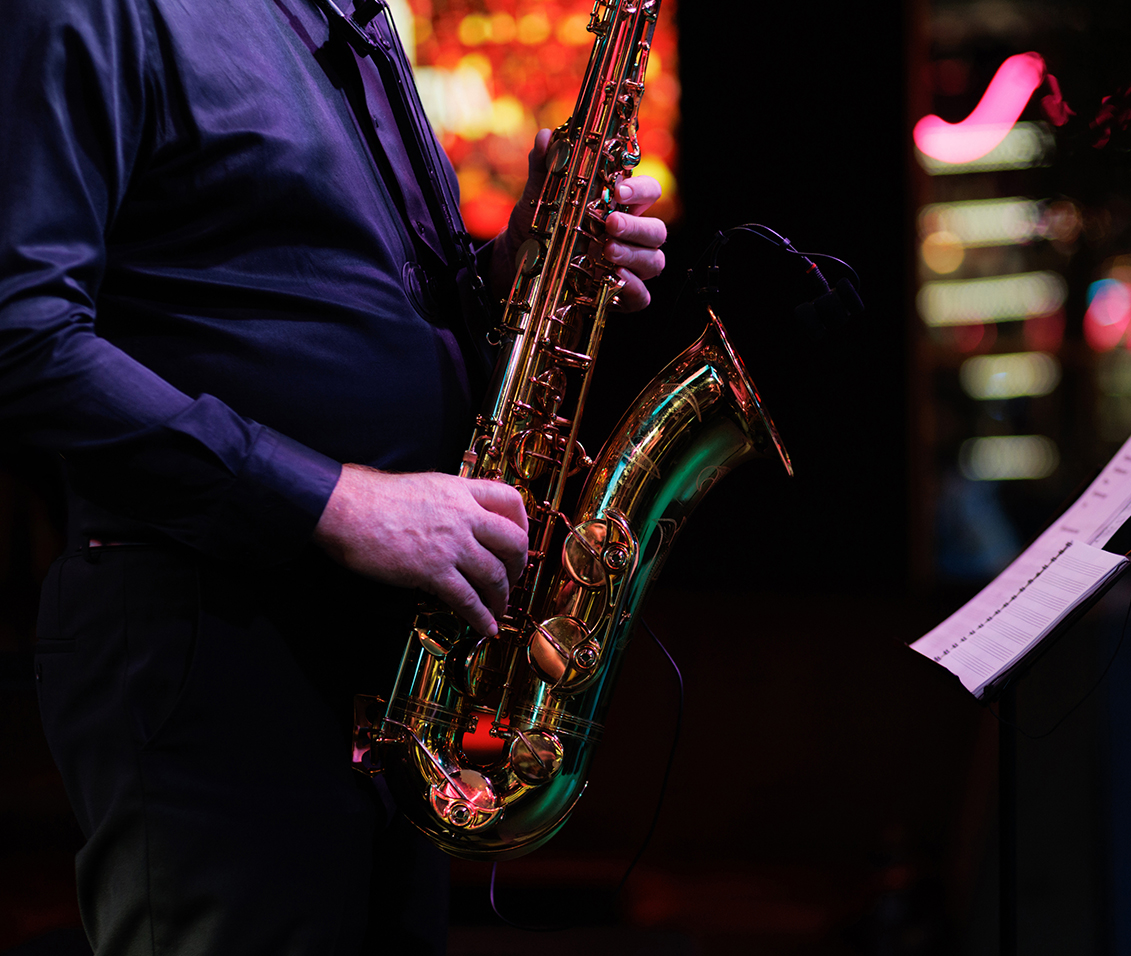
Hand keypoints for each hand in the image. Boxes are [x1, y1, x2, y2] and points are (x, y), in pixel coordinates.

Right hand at [313, 465, 528, 635]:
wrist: (344, 508)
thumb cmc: (372, 497)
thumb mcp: (422, 486)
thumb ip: (447, 501)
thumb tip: (457, 517)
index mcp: (459, 490)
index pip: (511, 500)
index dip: (522, 523)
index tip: (519, 540)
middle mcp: (463, 515)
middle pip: (513, 541)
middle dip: (519, 566)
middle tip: (512, 578)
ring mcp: (451, 544)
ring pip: (495, 575)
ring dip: (501, 597)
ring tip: (498, 608)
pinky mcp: (433, 570)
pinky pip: (468, 599)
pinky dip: (481, 616)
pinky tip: (484, 626)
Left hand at [490, 129, 666, 310]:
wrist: (518, 266)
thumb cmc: (537, 227)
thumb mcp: (537, 199)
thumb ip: (545, 169)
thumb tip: (547, 138)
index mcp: (619, 207)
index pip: (648, 193)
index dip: (640, 191)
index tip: (619, 191)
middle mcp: (630, 236)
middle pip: (657, 230)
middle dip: (636, 226)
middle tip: (610, 225)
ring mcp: (628, 267)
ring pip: (654, 261)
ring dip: (633, 255)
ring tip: (606, 252)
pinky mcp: (621, 296)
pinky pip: (641, 297)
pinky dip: (632, 289)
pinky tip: (613, 280)